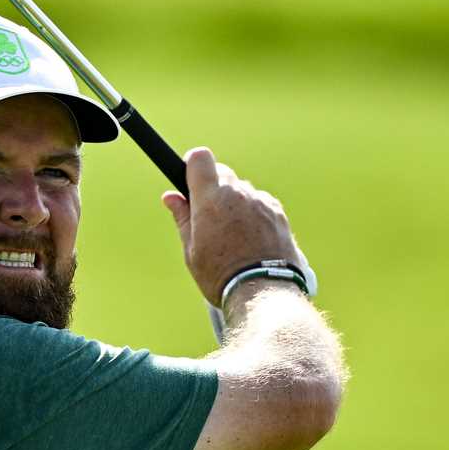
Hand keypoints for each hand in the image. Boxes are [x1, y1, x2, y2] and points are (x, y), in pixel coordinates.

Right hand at [162, 147, 307, 307]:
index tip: (190, 177)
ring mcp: (261, 201)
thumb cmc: (221, 275)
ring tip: (233, 235)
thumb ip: (182, 217)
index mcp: (210, 200)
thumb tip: (170, 196)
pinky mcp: (278, 212)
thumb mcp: (192, 250)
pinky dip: (254, 213)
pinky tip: (251, 238)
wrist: (263, 291)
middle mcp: (238, 193)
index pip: (200, 158)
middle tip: (208, 215)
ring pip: (243, 189)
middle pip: (222, 172)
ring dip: (235, 202)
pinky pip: (261, 202)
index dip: (192, 164)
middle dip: (213, 187)